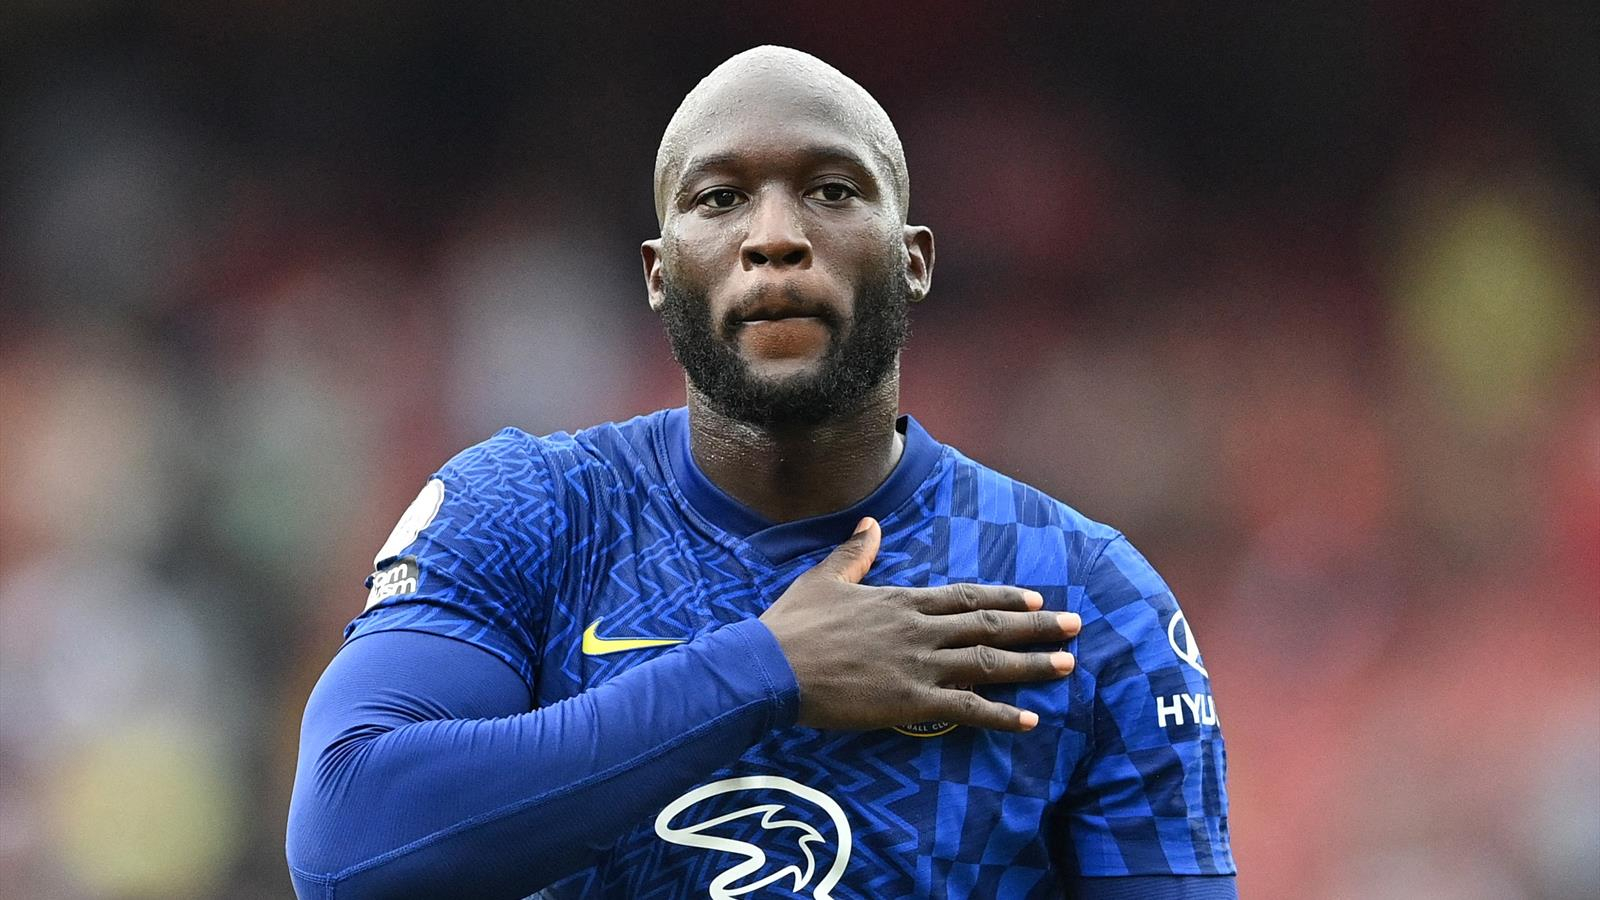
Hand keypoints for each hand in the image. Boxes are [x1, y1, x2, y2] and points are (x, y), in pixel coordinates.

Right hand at [759, 517, 1079, 731]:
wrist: (771, 667)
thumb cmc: (793, 624)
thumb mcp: (823, 578)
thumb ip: (855, 552)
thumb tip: (872, 523)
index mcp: (901, 601)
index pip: (965, 596)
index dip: (1003, 597)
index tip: (1035, 598)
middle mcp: (920, 630)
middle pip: (989, 626)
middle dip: (1036, 626)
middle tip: (1075, 625)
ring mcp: (919, 665)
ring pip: (988, 663)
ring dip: (1031, 664)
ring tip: (1067, 664)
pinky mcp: (911, 702)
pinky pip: (967, 709)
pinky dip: (1001, 715)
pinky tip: (1030, 720)